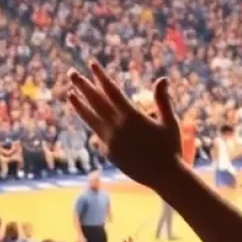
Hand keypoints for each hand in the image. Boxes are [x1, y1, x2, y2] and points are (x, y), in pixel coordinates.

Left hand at [68, 64, 180, 189]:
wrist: (164, 177)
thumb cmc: (171, 147)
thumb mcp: (169, 122)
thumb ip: (162, 100)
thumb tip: (162, 78)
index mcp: (132, 117)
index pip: (112, 91)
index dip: (101, 76)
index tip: (92, 64)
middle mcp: (117, 128)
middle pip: (96, 102)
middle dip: (83, 86)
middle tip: (72, 73)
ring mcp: (111, 141)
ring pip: (91, 119)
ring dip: (80, 105)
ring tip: (70, 94)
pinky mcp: (109, 153)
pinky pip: (98, 134)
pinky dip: (93, 124)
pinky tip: (89, 117)